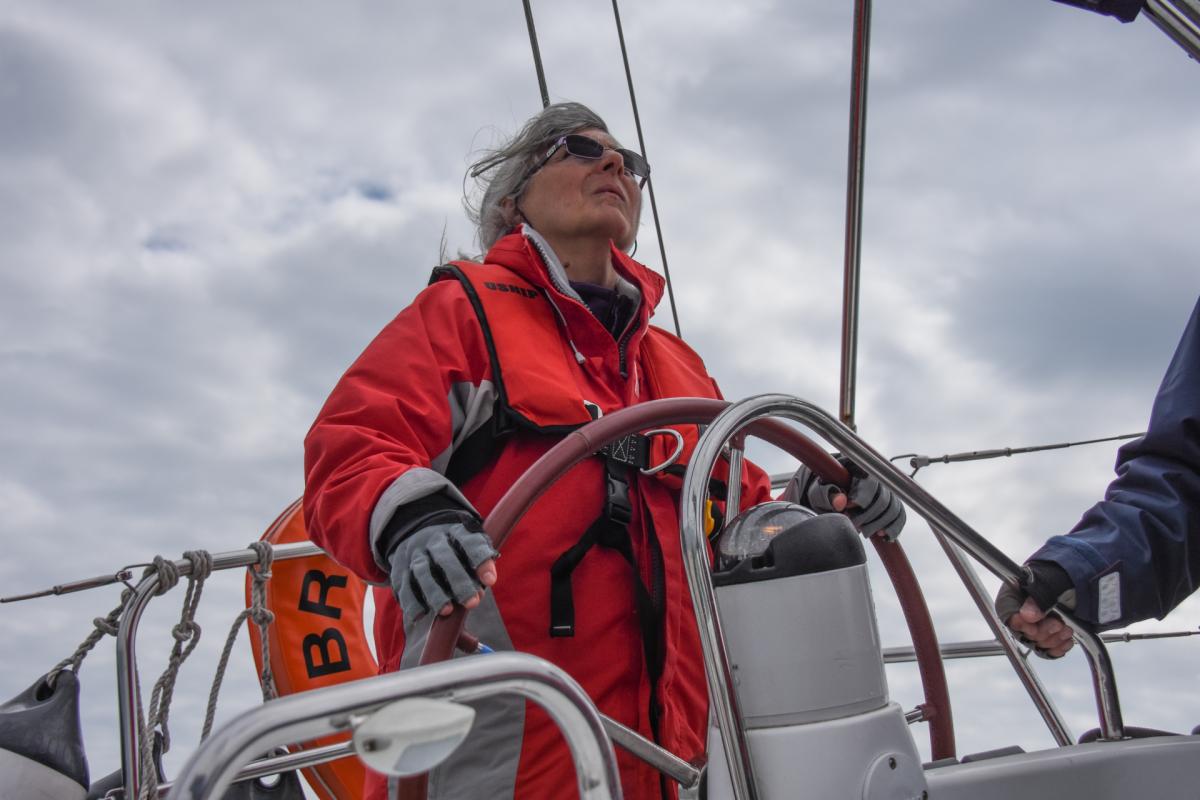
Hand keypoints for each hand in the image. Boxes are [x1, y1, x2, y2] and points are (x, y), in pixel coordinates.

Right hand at [387, 521, 498, 624]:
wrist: (416, 530)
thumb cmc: (454, 547)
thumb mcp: (469, 545)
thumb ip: (480, 563)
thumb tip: (485, 585)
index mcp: (455, 531)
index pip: (469, 542)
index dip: (480, 560)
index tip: (490, 581)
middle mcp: (433, 540)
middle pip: (445, 558)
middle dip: (459, 582)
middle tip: (473, 602)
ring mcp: (414, 554)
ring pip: (422, 572)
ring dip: (435, 593)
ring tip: (447, 611)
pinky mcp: (399, 569)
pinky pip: (403, 586)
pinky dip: (411, 601)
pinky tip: (420, 615)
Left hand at [785, 459, 905, 539]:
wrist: (824, 495)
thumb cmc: (820, 491)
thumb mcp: (817, 493)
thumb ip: (826, 494)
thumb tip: (840, 501)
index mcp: (855, 465)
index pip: (868, 481)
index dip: (860, 498)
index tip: (848, 509)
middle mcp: (874, 475)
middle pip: (883, 498)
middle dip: (868, 516)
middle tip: (853, 524)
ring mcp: (884, 489)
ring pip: (893, 508)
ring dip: (879, 523)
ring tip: (863, 530)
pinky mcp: (890, 502)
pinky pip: (900, 515)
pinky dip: (893, 527)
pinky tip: (882, 535)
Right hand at [994, 561, 1076, 657]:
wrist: (1076, 579)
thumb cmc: (1060, 574)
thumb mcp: (1051, 581)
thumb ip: (1039, 597)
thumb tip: (1026, 616)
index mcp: (1012, 593)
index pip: (1007, 614)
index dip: (1019, 624)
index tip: (1033, 627)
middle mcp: (1019, 611)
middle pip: (1022, 633)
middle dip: (1042, 631)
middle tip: (1058, 623)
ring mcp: (1033, 625)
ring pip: (1036, 643)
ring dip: (1053, 639)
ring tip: (1067, 630)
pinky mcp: (1046, 636)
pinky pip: (1047, 650)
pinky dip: (1058, 648)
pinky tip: (1067, 640)